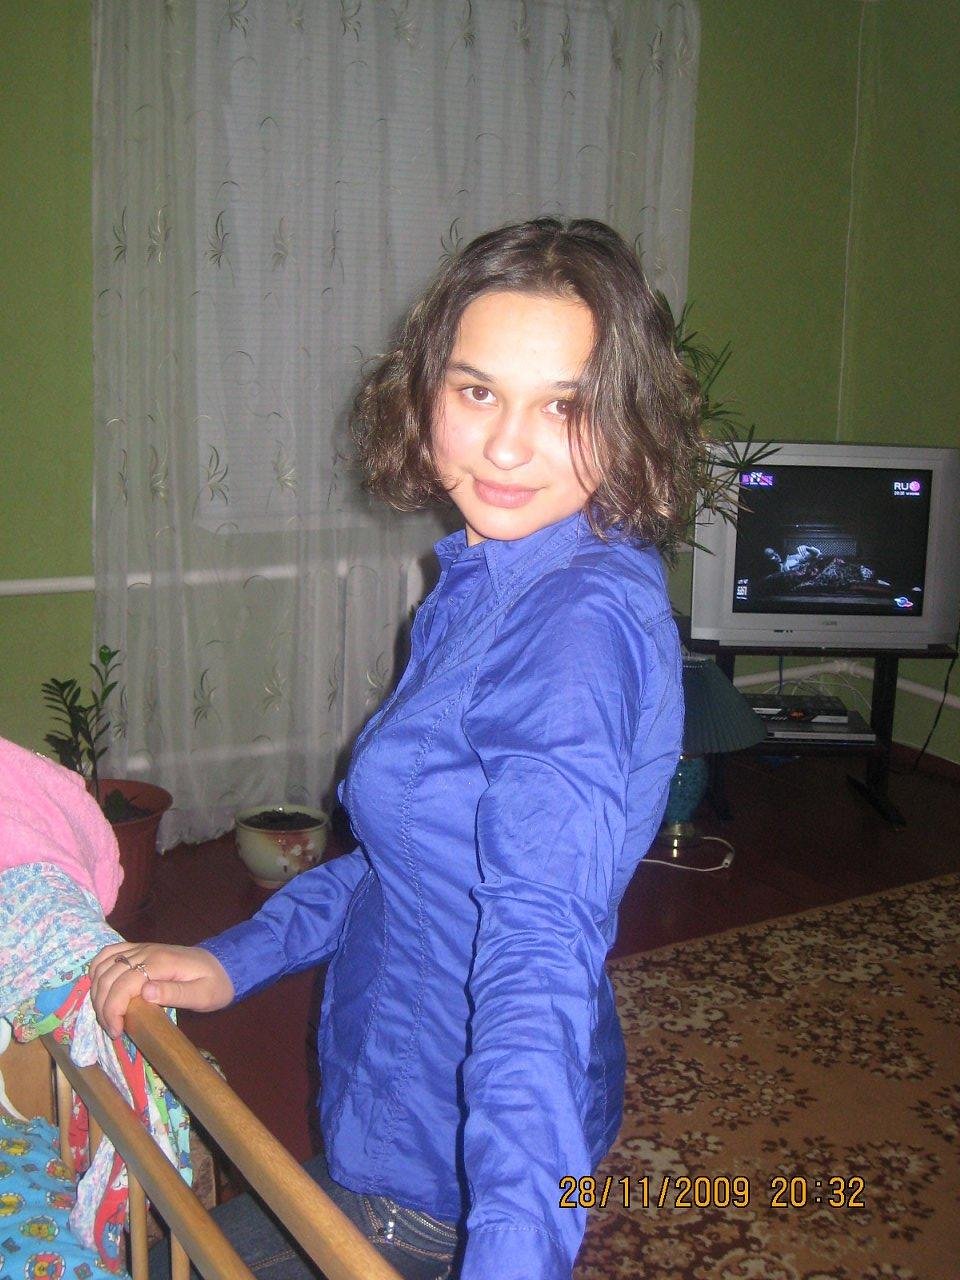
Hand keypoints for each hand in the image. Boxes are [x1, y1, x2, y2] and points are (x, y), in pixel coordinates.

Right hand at [88, 942, 234, 1037]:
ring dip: (97, 991)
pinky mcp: (139, 949)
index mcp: (161, 963)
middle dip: (102, 1005)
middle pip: (109, 976)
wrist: (225, 964)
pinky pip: (109, 953)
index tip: (116, 1032)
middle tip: (112, 1029)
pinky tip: (100, 989)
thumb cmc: (215, 984)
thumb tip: (145, 992)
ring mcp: (141, 948)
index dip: (113, 1009)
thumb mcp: (202, 995)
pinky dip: (97, 970)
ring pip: (104, 964)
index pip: (124, 983)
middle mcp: (147, 951)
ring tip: (106, 1014)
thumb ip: (175, 993)